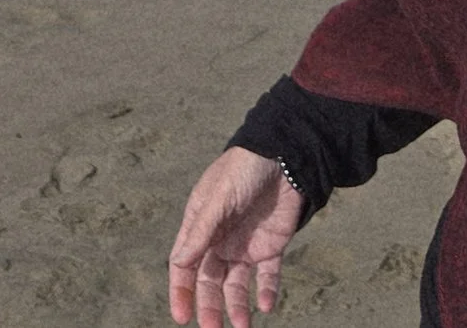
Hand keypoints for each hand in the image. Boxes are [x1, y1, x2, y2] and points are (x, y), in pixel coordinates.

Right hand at [167, 146, 304, 325]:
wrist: (285, 155)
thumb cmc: (243, 169)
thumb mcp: (219, 198)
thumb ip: (202, 231)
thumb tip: (180, 264)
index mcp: (200, 225)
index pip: (184, 265)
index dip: (181, 291)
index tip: (183, 317)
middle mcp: (220, 239)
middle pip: (209, 281)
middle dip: (209, 307)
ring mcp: (245, 244)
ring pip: (236, 285)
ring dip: (237, 306)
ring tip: (242, 326)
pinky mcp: (271, 246)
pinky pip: (268, 276)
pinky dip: (267, 292)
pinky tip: (267, 305)